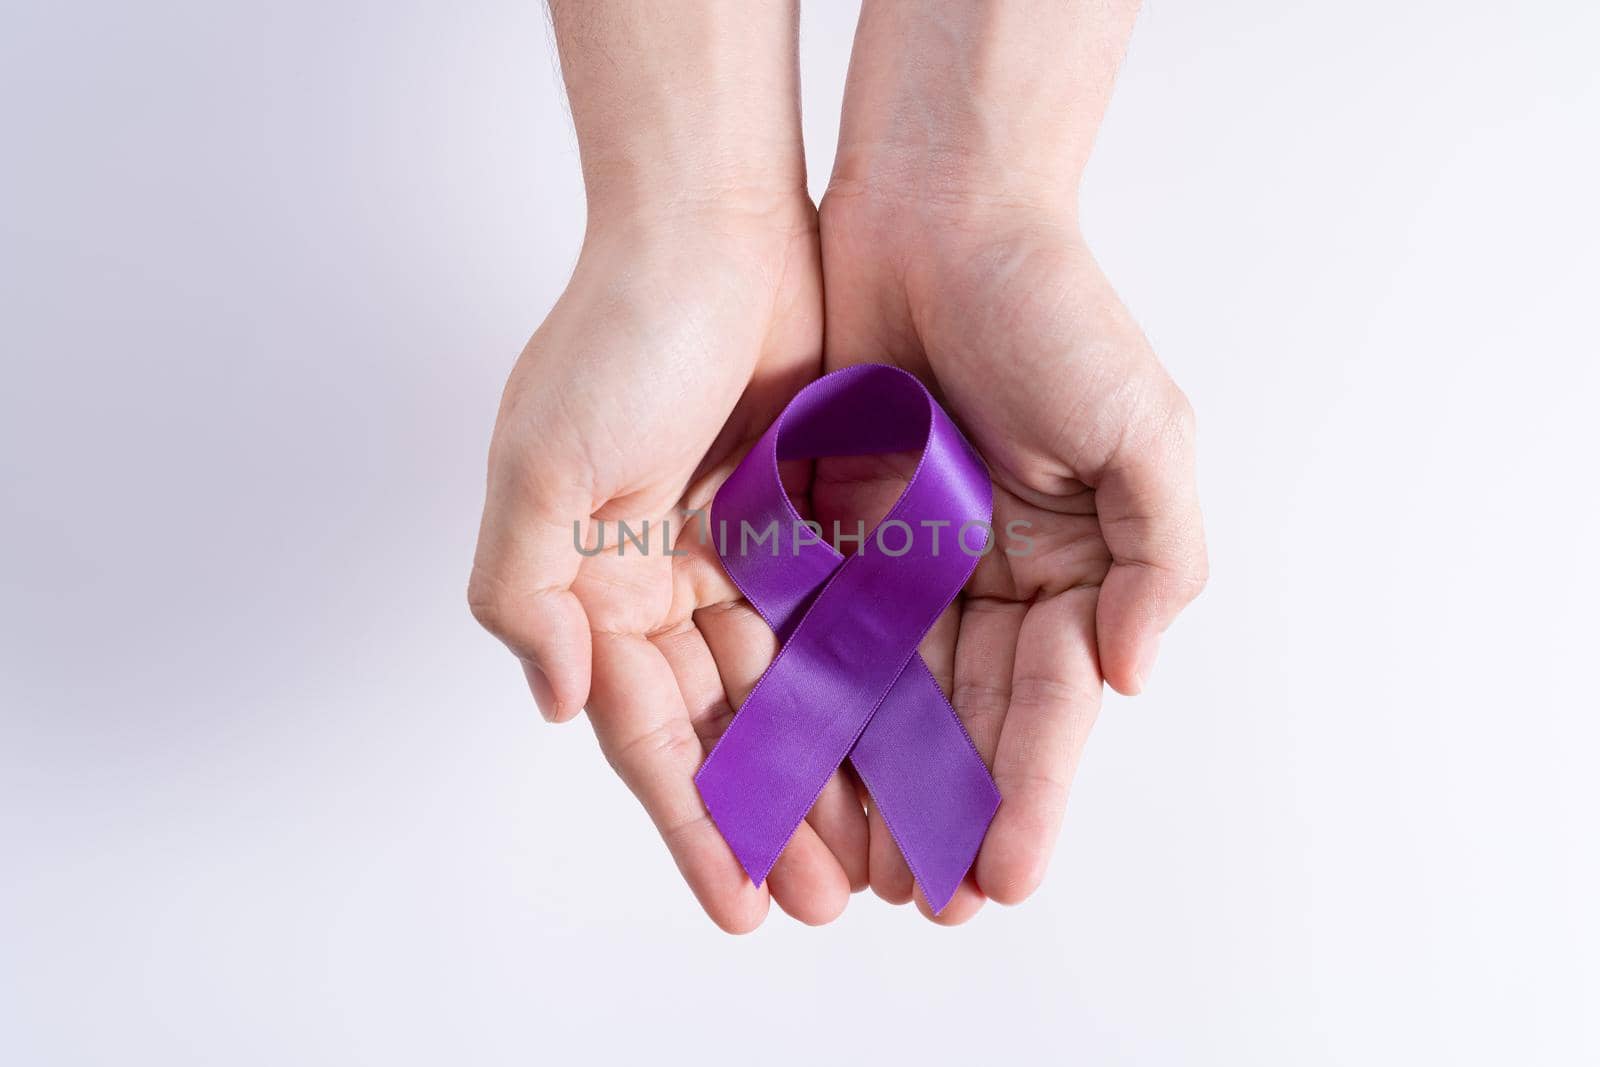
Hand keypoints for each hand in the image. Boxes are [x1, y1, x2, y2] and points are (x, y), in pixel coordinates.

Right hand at [469, 204, 868, 931]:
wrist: (713, 224)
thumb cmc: (618, 335)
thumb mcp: (539, 463)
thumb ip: (527, 592)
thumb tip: (559, 702)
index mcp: (593, 587)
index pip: (645, 733)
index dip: (692, 821)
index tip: (740, 903)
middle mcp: (664, 584)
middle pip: (723, 728)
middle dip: (770, 817)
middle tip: (826, 899)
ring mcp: (742, 555)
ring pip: (790, 688)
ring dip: (825, 768)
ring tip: (877, 852)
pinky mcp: (808, 521)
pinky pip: (840, 620)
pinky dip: (865, 682)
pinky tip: (904, 744)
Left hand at [815, 0, 1205, 923]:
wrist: (939, 207)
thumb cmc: (1053, 309)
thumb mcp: (1144, 431)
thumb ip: (1158, 560)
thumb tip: (1127, 679)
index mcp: (1071, 569)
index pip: (1051, 704)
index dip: (1033, 793)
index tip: (1003, 877)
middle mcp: (988, 579)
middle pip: (965, 719)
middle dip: (947, 811)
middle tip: (921, 902)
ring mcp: (906, 561)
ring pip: (884, 695)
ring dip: (871, 782)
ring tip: (851, 869)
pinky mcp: (830, 530)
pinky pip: (813, 629)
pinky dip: (803, 698)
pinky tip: (789, 765)